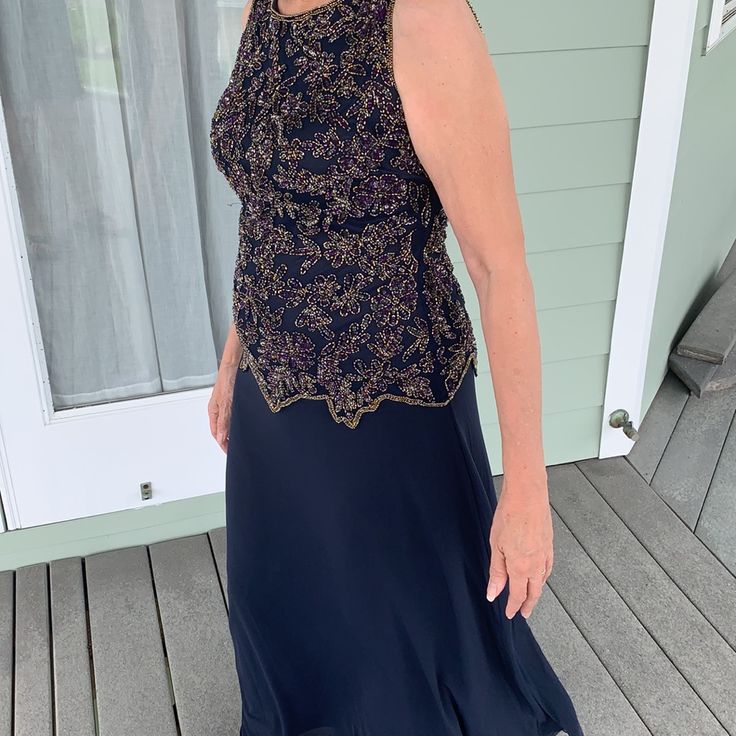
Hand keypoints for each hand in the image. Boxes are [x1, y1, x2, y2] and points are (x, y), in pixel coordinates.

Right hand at [208, 361, 237, 453]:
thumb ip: (225, 421)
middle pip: (221, 429)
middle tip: (237, 450)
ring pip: (228, 423)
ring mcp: (226, 404)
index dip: (223, 444)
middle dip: (227, 440)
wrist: (235, 363)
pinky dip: (238, 423)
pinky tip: (245, 424)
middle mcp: (219, 408)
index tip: (230, 453)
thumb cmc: (228, 379)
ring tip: (242, 440)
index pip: (216, 433)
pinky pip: (234, 415)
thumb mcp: (226, 403)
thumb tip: (222, 438)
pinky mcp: (234, 399)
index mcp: (213, 411)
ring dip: (233, 432)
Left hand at [485, 473, 552, 619]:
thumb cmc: (509, 516)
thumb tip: (493, 593)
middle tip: (523, 613)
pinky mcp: (549, 545)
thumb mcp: (496, 546)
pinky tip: (540, 575)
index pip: (517, 595)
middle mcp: (536, 565)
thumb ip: (497, 572)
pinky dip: (543, 577)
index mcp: (520, 567)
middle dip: (528, 605)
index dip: (513, 606)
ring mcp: (545, 555)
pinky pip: (547, 568)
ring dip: (536, 592)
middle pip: (534, 592)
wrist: (528, 496)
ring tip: (530, 597)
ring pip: (542, 581)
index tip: (510, 614)